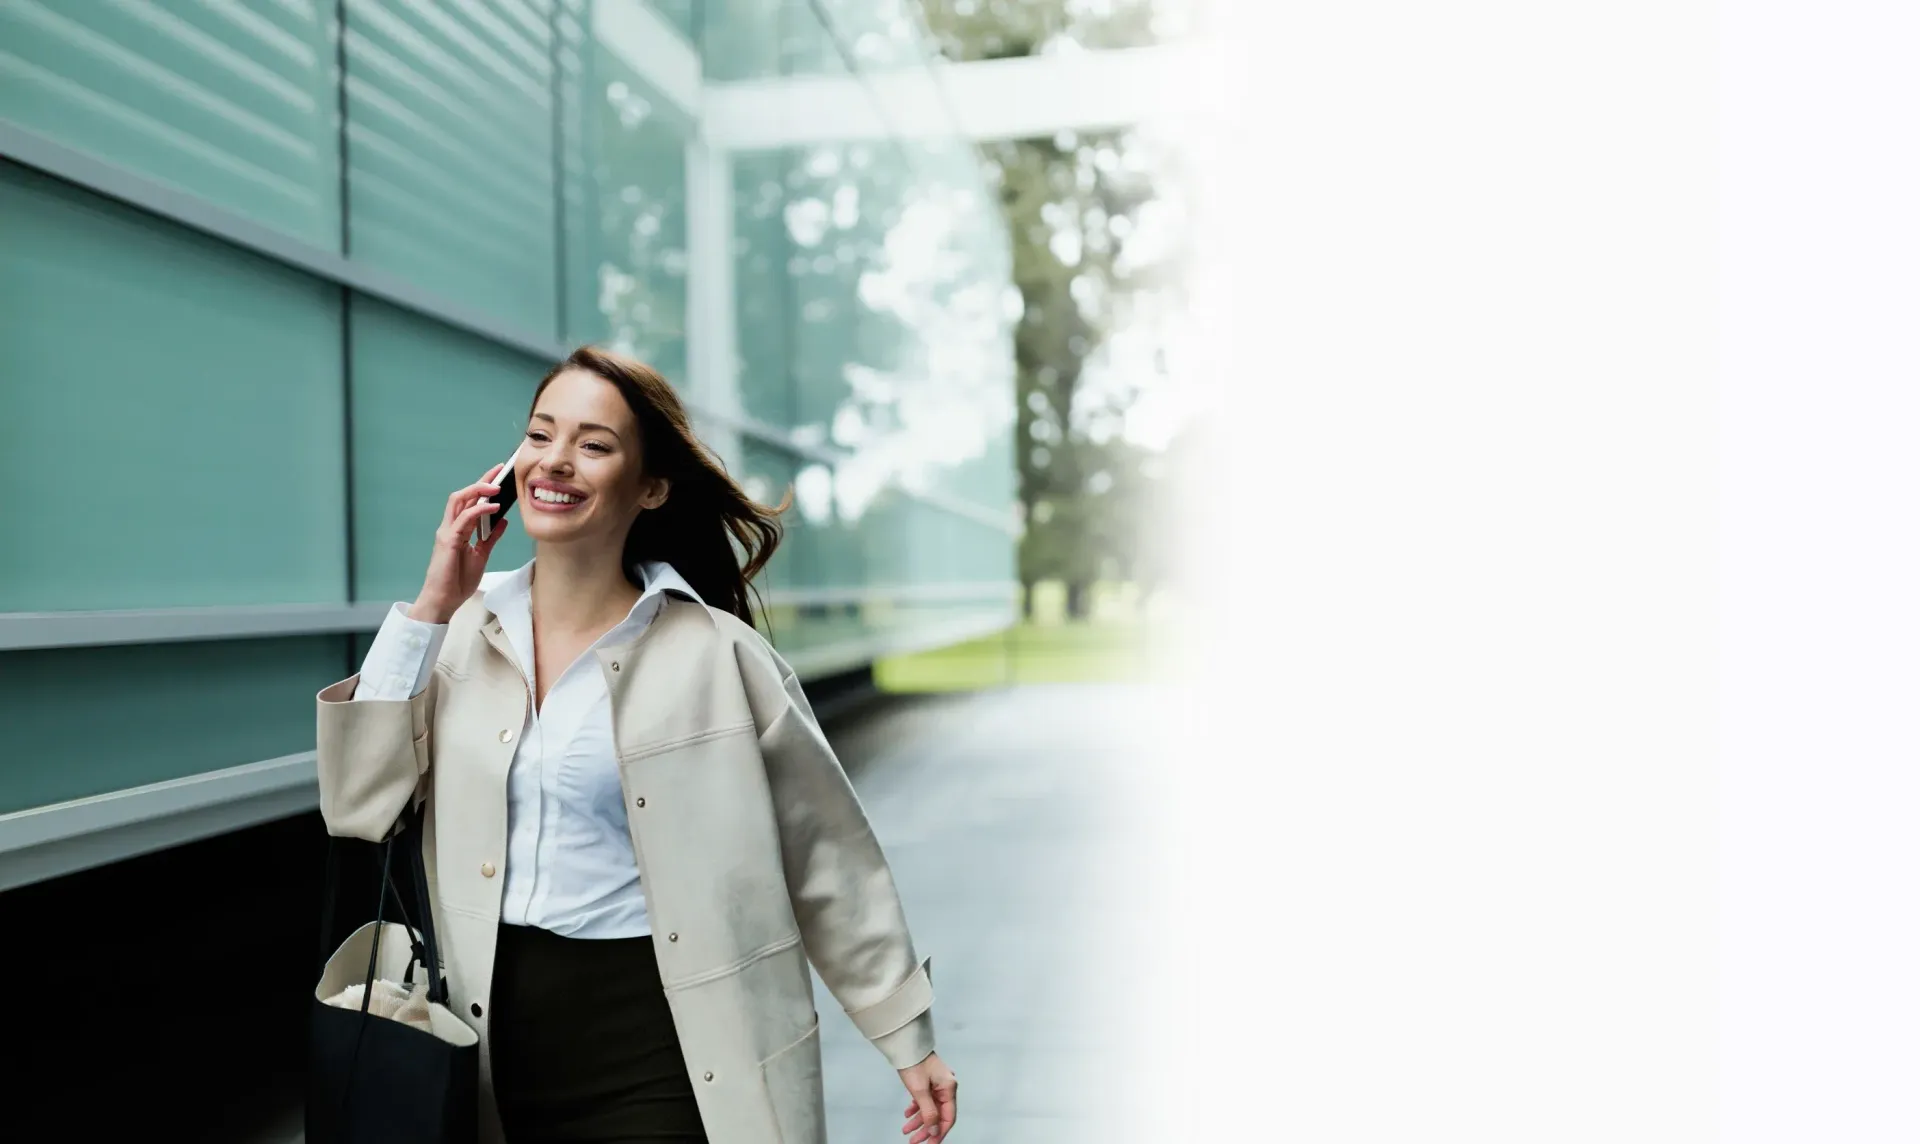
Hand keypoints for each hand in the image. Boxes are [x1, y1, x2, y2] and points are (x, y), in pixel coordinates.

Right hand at [410, 464, 511, 623]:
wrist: (444, 601)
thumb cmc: (457, 581)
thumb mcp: (481, 556)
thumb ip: (490, 538)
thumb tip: (503, 521)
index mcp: (457, 530)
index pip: (469, 501)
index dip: (482, 486)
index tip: (499, 474)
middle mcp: (450, 527)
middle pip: (463, 495)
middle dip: (481, 481)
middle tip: (500, 470)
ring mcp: (447, 532)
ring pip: (459, 501)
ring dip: (478, 490)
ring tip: (497, 485)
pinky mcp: (448, 541)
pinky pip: (464, 519)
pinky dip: (479, 510)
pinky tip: (494, 507)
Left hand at [899, 1052, 956, 1142]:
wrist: (905, 1045)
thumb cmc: (914, 1064)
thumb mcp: (920, 1091)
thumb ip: (928, 1112)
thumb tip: (934, 1130)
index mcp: (949, 1088)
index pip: (948, 1117)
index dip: (939, 1132)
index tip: (929, 1143)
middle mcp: (946, 1087)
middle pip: (938, 1114)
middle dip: (926, 1129)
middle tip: (914, 1141)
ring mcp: (938, 1084)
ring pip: (930, 1108)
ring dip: (919, 1120)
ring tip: (906, 1130)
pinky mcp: (929, 1081)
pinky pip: (925, 1100)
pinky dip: (917, 1108)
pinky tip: (907, 1114)